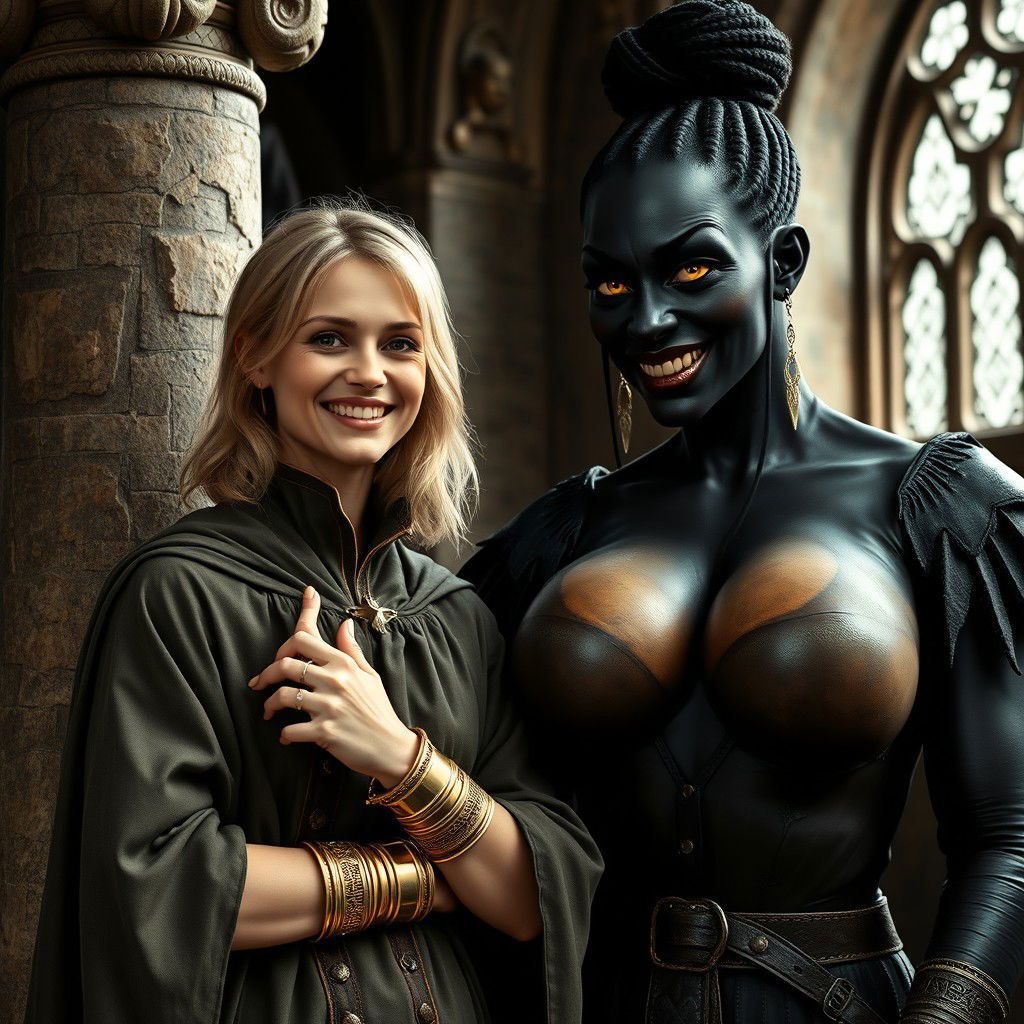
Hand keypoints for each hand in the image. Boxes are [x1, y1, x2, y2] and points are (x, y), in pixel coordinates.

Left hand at [249, 586, 419, 785]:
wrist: (391, 747)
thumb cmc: (378, 710)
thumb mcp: (370, 674)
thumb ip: (351, 649)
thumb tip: (343, 623)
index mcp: (343, 663)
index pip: (305, 637)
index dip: (285, 640)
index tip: (277, 648)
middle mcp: (335, 680)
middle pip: (285, 664)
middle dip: (266, 674)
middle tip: (261, 684)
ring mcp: (329, 706)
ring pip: (283, 696)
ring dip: (269, 705)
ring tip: (269, 711)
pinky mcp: (324, 731)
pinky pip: (290, 729)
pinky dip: (284, 734)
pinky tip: (286, 736)